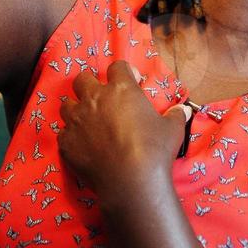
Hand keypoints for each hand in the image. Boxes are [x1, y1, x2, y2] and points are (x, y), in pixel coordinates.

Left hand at [57, 61, 187, 197]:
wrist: (130, 181)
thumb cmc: (154, 149)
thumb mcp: (172, 129)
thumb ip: (175, 115)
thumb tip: (183, 110)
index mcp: (121, 89)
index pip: (117, 67)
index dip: (125, 73)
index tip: (131, 82)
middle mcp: (94, 99)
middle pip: (82, 79)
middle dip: (90, 85)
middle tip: (102, 98)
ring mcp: (77, 120)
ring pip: (67, 105)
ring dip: (76, 109)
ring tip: (87, 121)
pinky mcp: (66, 142)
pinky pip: (63, 133)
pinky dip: (72, 137)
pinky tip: (82, 146)